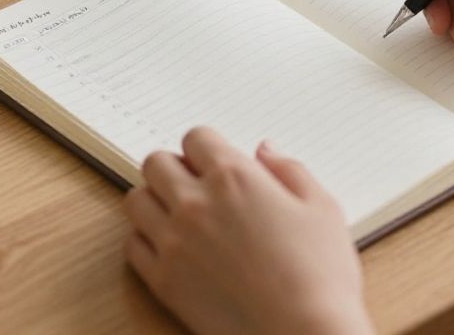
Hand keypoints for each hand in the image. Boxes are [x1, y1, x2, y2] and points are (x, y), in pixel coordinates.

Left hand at [123, 127, 372, 334]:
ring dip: (155, 199)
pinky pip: (132, 245)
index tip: (216, 161)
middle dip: (175, 167)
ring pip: (136, 200)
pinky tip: (171, 246)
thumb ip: (289, 170)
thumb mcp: (321, 208)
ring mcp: (173, 242)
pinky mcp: (162, 280)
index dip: (207, 147)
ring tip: (179, 213)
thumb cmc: (320, 275)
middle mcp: (195, 203)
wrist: (304, 333)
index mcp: (235, 177)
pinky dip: (146, 239)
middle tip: (195, 184)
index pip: (196, 137)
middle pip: (156, 163)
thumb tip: (265, 151)